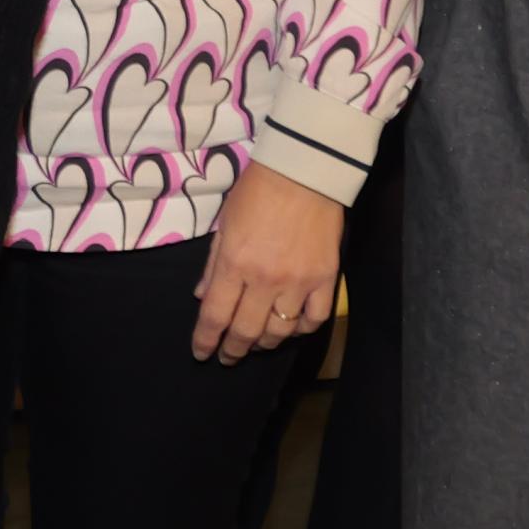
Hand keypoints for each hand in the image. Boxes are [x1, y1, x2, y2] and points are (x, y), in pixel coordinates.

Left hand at [193, 157, 346, 362]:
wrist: (304, 172)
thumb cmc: (257, 192)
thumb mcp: (224, 224)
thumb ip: (213, 264)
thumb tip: (202, 297)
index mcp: (234, 263)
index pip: (215, 315)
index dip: (205, 340)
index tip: (201, 353)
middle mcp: (265, 279)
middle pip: (246, 331)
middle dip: (233, 350)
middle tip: (228, 356)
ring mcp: (298, 281)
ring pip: (280, 331)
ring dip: (265, 343)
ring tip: (257, 343)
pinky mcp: (326, 278)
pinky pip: (314, 318)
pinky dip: (301, 329)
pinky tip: (291, 327)